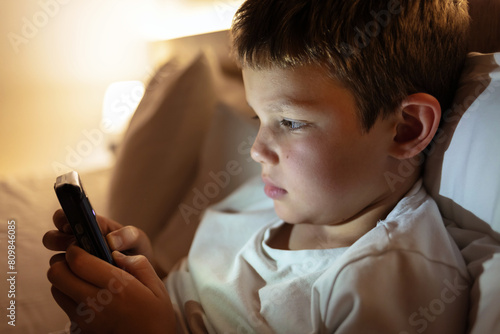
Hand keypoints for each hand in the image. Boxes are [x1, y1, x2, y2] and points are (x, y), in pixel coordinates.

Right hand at [43, 210, 162, 275]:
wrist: (140, 277)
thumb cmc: (136, 252)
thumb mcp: (138, 239)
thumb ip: (129, 235)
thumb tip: (110, 240)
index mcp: (89, 226)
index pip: (64, 216)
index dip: (63, 220)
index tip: (70, 227)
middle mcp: (76, 241)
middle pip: (51, 237)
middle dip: (58, 240)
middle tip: (73, 245)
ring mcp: (73, 260)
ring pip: (54, 258)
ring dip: (63, 260)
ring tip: (83, 265)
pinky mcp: (74, 278)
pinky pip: (62, 277)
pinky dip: (69, 277)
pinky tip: (85, 279)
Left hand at [48, 245, 175, 333]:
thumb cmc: (156, 318)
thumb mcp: (157, 288)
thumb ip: (139, 265)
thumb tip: (117, 253)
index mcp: (117, 287)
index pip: (78, 261)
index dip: (75, 248)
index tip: (83, 245)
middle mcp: (96, 302)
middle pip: (57, 273)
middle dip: (63, 261)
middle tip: (78, 259)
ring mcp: (85, 318)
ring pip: (56, 289)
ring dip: (64, 278)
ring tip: (81, 277)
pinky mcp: (80, 329)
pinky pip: (63, 305)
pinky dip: (68, 295)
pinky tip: (85, 294)